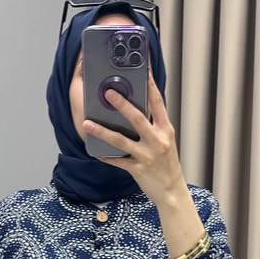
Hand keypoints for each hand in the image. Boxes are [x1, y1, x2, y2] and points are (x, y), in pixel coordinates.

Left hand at [81, 63, 184, 205]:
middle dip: (122, 104)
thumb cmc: (167, 163)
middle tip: (108, 92)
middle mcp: (157, 140)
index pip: (157, 102)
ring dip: (102, 131)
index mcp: (165, 129)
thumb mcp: (165, 140)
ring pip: (121, 141)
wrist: (172, 191)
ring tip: (87, 123)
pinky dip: (106, 157)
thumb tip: (134, 108)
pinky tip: (95, 152)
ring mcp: (147, 156)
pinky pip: (118, 161)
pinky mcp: (138, 170)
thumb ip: (153, 125)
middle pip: (137, 118)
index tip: (142, 67)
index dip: (150, 83)